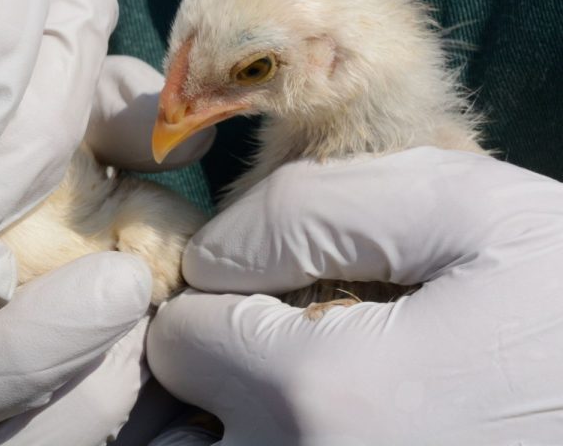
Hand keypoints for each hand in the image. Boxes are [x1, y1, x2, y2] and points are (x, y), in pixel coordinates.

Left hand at [147, 148, 562, 444]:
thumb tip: (212, 254)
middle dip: (204, 375)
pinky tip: (321, 424)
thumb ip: (313, 210)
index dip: (215, 298)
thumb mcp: (464, 211)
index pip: (177, 338)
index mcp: (320, 400)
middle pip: (170, 432)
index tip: (267, 288)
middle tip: (270, 342)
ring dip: (222, 427)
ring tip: (293, 386)